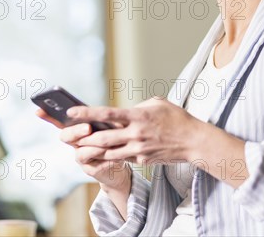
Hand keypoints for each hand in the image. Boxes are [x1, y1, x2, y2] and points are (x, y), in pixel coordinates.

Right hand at [35, 109, 130, 191]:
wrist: (123, 160)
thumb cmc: (114, 137)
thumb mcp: (109, 124)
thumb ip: (101, 119)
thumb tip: (97, 113)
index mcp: (78, 128)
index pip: (60, 121)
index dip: (49, 116)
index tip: (39, 110)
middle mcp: (76, 143)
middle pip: (66, 137)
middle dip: (75, 131)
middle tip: (87, 128)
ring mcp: (81, 158)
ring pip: (80, 153)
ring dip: (93, 146)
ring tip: (106, 143)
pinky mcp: (91, 170)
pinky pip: (95, 163)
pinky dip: (104, 157)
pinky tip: (114, 153)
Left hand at [66, 97, 203, 165]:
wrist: (193, 141)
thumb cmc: (176, 118)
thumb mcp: (157, 103)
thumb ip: (138, 107)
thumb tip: (125, 112)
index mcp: (138, 116)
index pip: (107, 114)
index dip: (87, 113)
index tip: (71, 111)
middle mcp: (136, 134)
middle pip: (102, 139)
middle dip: (84, 139)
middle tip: (70, 137)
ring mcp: (138, 150)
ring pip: (108, 153)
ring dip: (92, 151)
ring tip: (80, 148)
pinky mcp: (141, 161)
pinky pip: (121, 158)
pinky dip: (110, 156)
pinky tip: (101, 154)